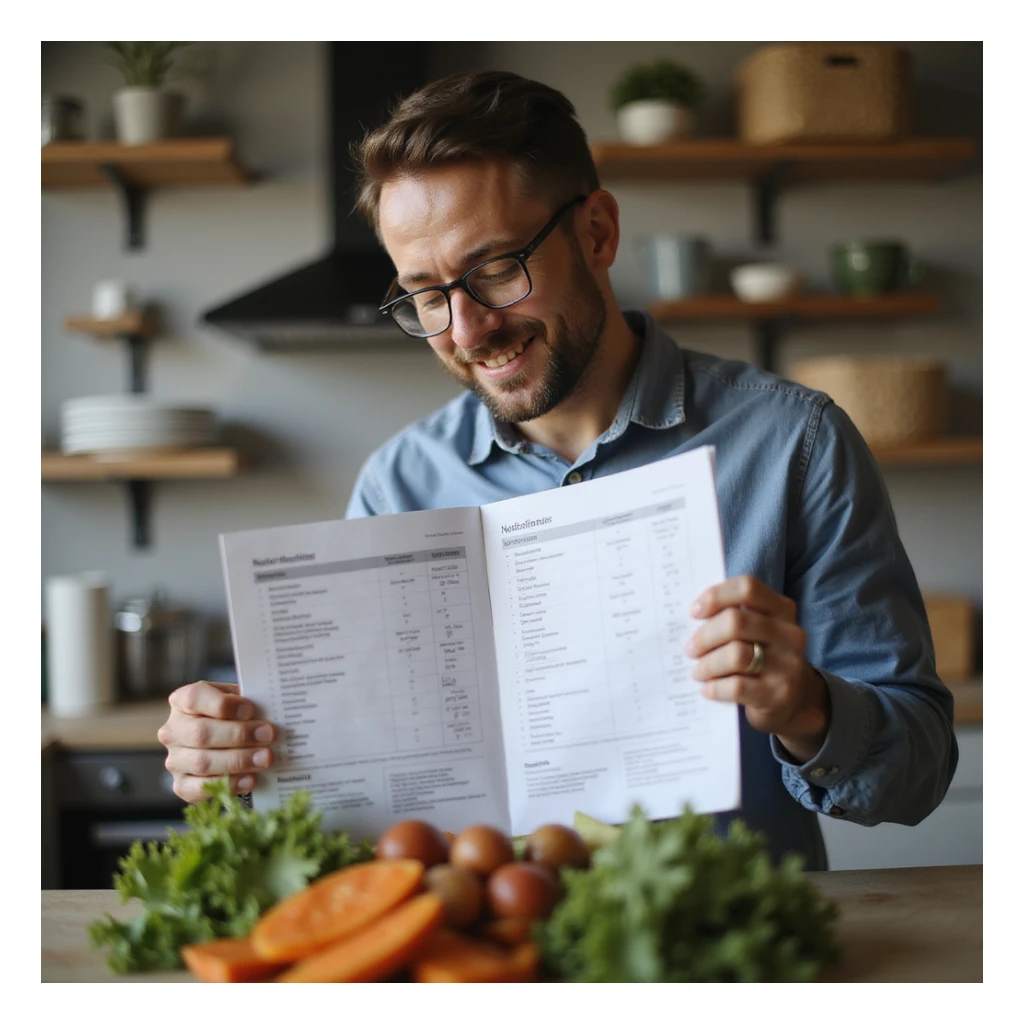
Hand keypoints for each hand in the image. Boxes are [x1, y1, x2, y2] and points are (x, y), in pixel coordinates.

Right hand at [157, 681, 276, 802]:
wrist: (225, 743)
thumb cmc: (233, 716)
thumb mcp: (237, 700)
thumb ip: (247, 703)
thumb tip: (271, 708)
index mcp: (182, 701)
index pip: (195, 698)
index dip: (222, 705)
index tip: (250, 710)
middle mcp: (173, 731)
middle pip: (200, 733)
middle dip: (238, 735)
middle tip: (268, 735)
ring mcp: (174, 760)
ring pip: (202, 762)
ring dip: (238, 761)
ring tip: (265, 758)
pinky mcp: (180, 785)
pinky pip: (200, 789)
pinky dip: (228, 784)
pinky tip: (251, 779)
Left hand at [686, 575, 830, 761]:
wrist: (795, 701)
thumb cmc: (762, 658)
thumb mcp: (756, 632)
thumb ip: (732, 617)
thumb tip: (693, 615)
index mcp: (782, 610)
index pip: (748, 588)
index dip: (716, 596)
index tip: (694, 611)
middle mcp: (790, 634)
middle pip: (736, 622)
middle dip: (705, 636)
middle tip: (690, 649)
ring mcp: (788, 665)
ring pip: (736, 655)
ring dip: (707, 664)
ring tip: (697, 672)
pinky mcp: (779, 694)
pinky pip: (737, 686)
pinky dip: (715, 687)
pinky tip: (707, 689)